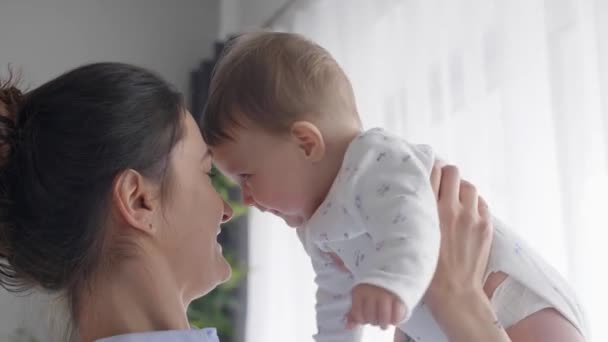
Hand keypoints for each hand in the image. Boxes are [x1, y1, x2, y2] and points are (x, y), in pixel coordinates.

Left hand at [346, 283, 406, 329]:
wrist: (392, 272)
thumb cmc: (373, 287)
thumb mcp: (360, 296)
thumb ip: (354, 312)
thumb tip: (349, 326)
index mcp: (360, 291)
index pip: (358, 315)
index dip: (362, 319)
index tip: (365, 317)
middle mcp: (372, 292)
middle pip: (371, 318)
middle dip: (373, 321)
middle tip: (376, 318)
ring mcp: (386, 295)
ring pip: (383, 320)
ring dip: (384, 323)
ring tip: (384, 321)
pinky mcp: (399, 298)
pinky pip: (397, 317)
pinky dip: (395, 321)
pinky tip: (392, 317)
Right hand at [425, 163, 493, 330]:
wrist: (454, 292)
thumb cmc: (429, 269)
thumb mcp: (416, 237)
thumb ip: (419, 214)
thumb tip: (422, 197)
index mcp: (430, 211)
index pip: (433, 174)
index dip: (431, 170)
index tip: (429, 173)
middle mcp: (451, 209)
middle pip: (453, 173)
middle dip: (448, 175)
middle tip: (443, 184)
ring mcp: (471, 217)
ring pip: (469, 186)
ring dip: (462, 189)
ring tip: (456, 199)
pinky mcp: (485, 227)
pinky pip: (482, 203)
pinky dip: (475, 203)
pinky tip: (468, 212)